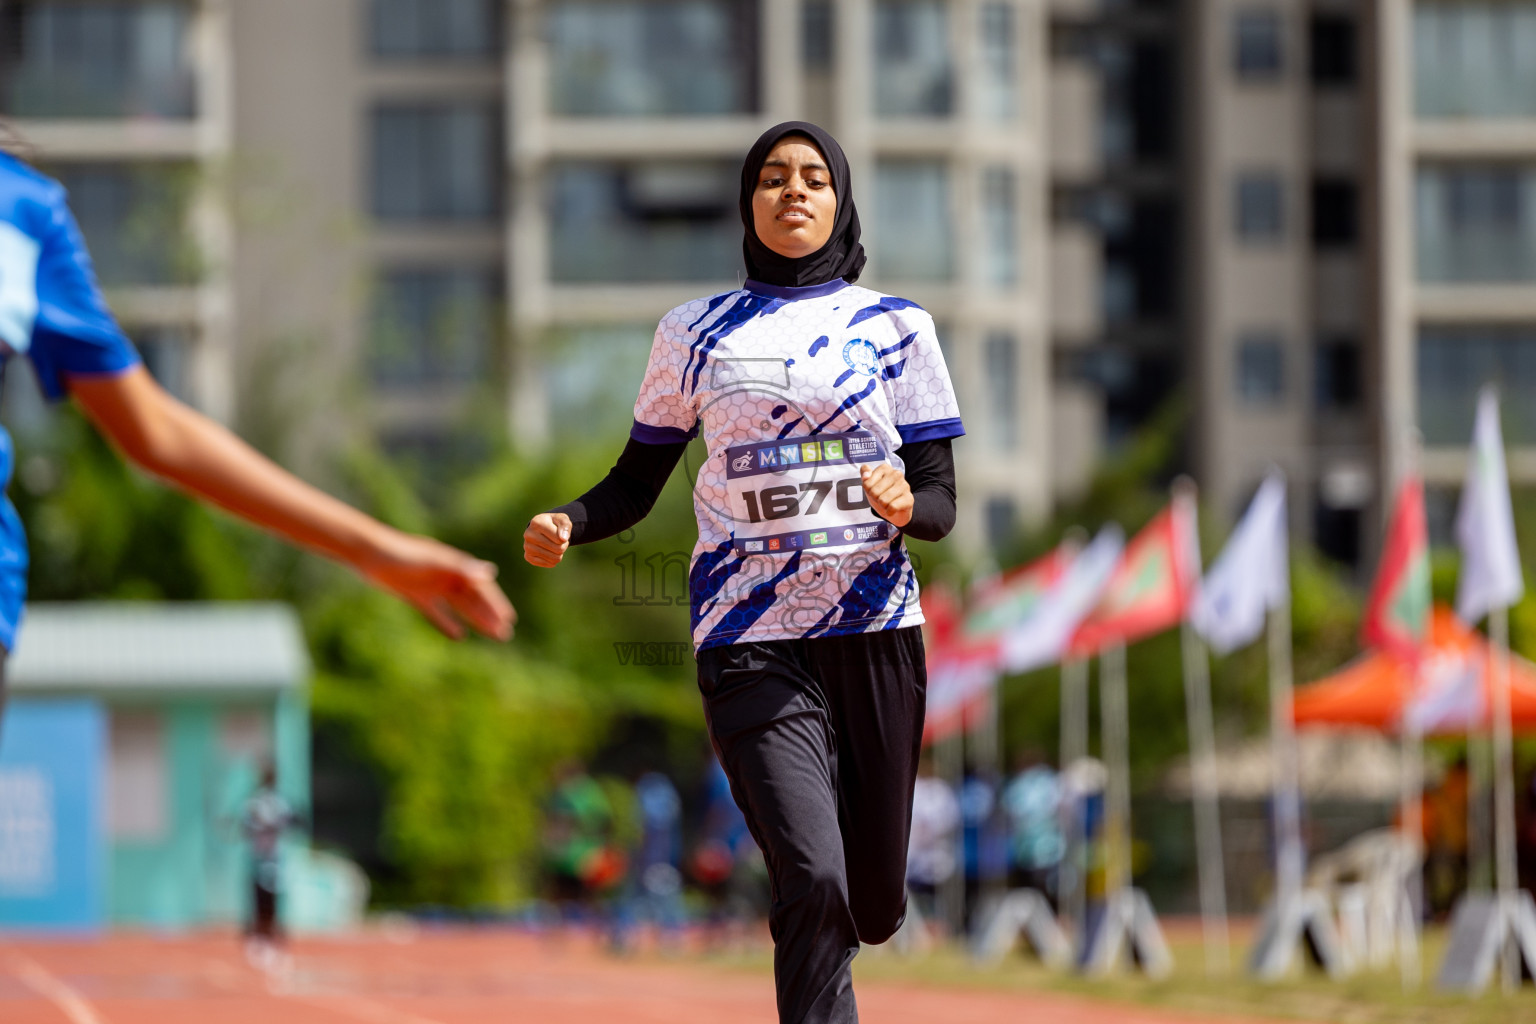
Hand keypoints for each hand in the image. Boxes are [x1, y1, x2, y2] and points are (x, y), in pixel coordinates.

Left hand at [359, 533, 514, 640]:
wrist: (370, 554)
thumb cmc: (404, 554)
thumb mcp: (433, 562)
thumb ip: (461, 568)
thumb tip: (491, 573)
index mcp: (455, 565)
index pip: (482, 587)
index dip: (496, 603)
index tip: (508, 619)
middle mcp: (447, 576)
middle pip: (473, 600)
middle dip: (489, 616)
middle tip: (504, 635)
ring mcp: (433, 587)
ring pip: (459, 607)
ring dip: (475, 620)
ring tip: (491, 636)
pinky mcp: (417, 596)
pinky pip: (437, 613)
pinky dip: (448, 623)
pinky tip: (459, 636)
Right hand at [524, 512, 571, 567]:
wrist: (542, 528)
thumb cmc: (554, 524)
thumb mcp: (562, 519)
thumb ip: (565, 526)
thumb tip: (563, 538)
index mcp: (536, 523)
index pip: (559, 539)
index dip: (565, 538)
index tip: (561, 533)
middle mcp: (529, 535)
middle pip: (558, 549)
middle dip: (563, 546)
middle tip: (559, 541)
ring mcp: (527, 546)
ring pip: (554, 558)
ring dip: (559, 554)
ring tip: (554, 546)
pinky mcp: (528, 557)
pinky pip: (548, 564)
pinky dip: (553, 560)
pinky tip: (549, 552)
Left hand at [860, 463, 912, 528]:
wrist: (896, 512)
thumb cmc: (881, 495)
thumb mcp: (869, 485)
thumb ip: (864, 474)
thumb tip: (865, 475)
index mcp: (885, 468)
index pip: (867, 483)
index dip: (868, 491)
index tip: (875, 490)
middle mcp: (896, 474)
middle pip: (874, 492)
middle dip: (875, 499)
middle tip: (881, 498)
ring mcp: (904, 485)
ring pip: (883, 500)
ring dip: (883, 506)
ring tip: (887, 503)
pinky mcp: (909, 498)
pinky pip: (892, 507)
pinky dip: (889, 512)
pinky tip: (892, 510)